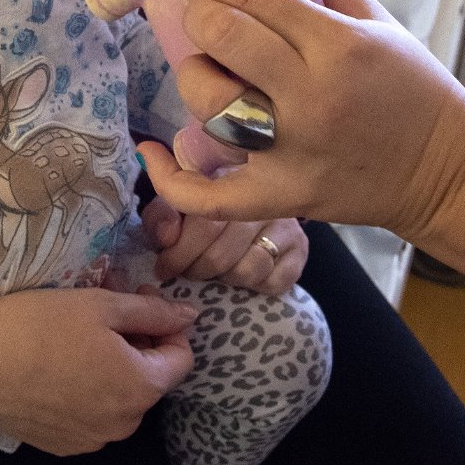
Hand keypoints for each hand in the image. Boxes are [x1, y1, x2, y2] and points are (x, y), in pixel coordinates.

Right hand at [0, 286, 196, 455]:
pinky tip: (57, 363)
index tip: (139, 295)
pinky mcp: (59, 444)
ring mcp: (89, 439)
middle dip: (138, 340)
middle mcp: (123, 425)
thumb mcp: (103, 304)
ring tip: (80, 332)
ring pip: (119, 397)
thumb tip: (191, 316)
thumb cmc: (42, 323)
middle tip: (108, 305)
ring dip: (113, 364)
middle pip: (149, 378)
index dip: (166, 322)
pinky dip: (86, 388)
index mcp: (141, 388)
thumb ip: (154, 311)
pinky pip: (90, 414)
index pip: (181, 357)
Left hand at [137, 0, 464, 238]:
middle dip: (196, 14)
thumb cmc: (413, 88)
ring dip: (194, 76)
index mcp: (338, 45)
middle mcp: (310, 97)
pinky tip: (151, 150)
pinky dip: (171, 179)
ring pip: (208, 105)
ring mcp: (292, 152)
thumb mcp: (380, 21)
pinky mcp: (283, 197)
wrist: (446, 172)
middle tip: (195, 10)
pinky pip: (211, 196)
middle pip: (221, 39)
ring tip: (205, 67)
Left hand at [142, 195, 305, 294]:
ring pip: (248, 271)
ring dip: (224, 278)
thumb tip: (165, 235)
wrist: (258, 201)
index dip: (179, 251)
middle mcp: (264, 198)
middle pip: (222, 254)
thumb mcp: (178, 207)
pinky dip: (254, 285)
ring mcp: (286, 224)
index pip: (203, 223)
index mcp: (228, 178)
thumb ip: (163, 216)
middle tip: (184, 272)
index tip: (163, 266)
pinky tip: (244, 270)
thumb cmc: (208, 208)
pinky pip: (273, 282)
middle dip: (195, 270)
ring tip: (215, 270)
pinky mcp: (301, 250)